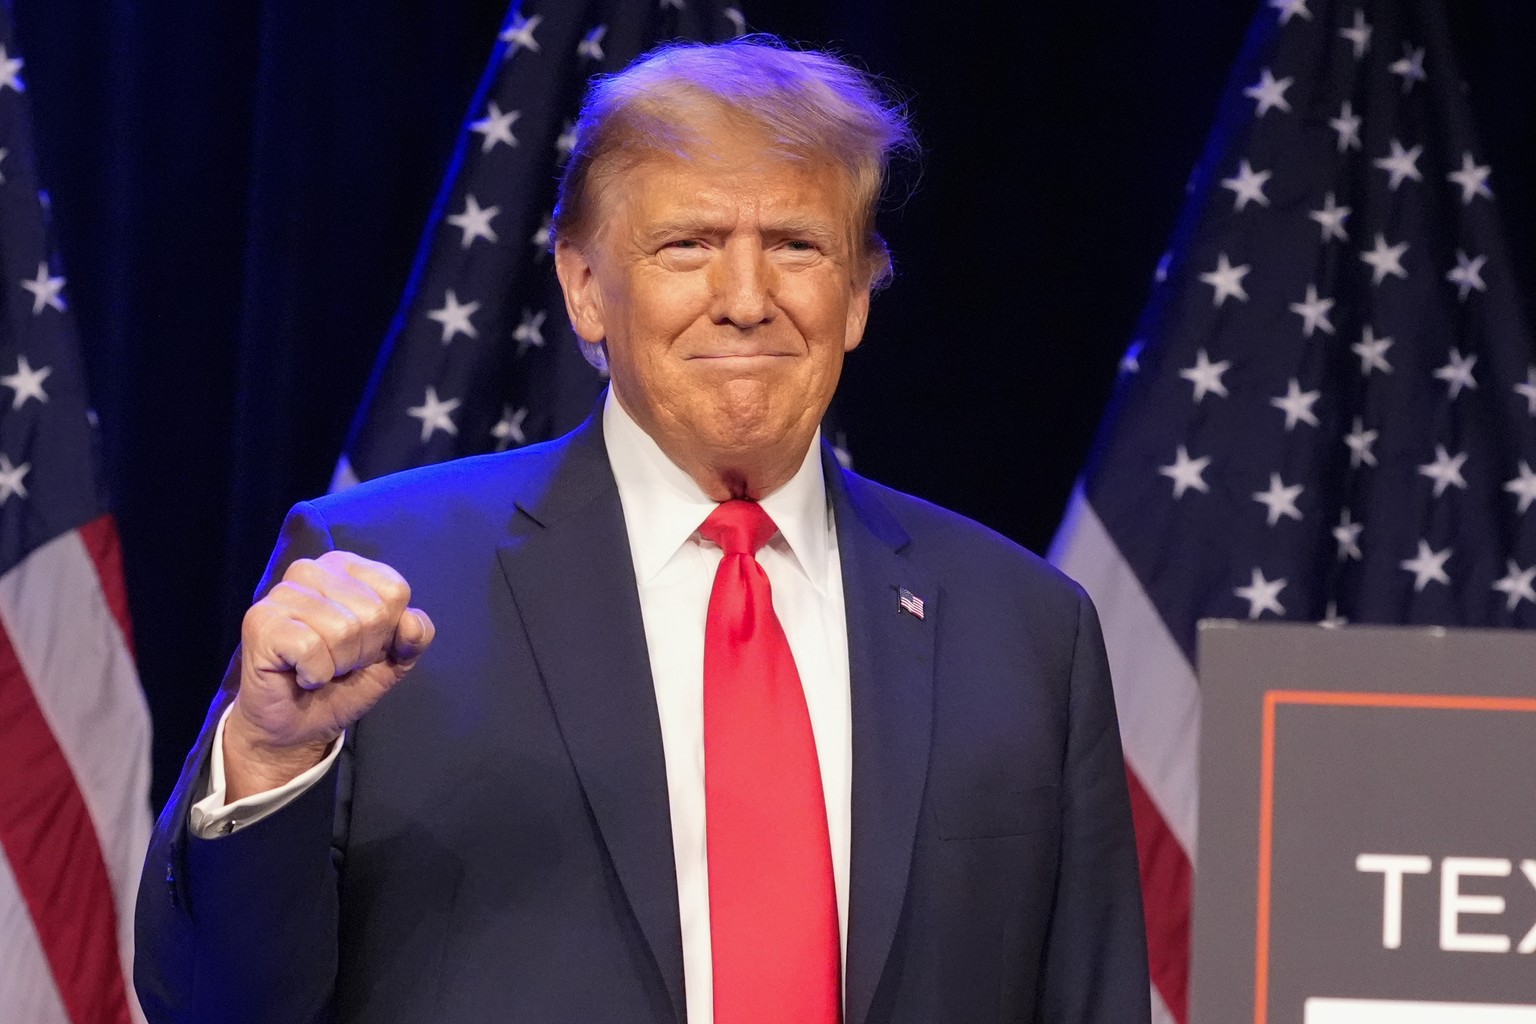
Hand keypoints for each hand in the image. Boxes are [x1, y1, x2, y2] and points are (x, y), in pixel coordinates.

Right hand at [224, 551, 434, 798]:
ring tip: (319, 667)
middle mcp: (311, 570)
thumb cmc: (343, 683)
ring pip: (342, 630)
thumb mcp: (394, 660)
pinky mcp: (260, 622)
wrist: (297, 726)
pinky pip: (310, 648)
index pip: (395, 591)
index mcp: (346, 567)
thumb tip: (411, 621)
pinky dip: (314, 673)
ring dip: (338, 664)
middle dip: (363, 651)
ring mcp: (281, 593)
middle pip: (373, 612)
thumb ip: (415, 637)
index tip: (362, 646)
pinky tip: (300, 674)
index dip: (388, 631)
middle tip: (337, 662)